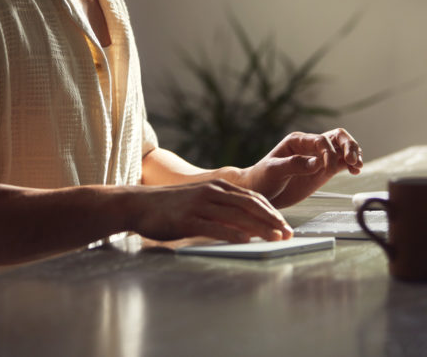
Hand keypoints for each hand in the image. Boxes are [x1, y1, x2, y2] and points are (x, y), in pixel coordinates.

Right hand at [126, 180, 292, 243]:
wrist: (138, 204)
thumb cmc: (170, 206)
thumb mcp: (200, 202)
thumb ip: (221, 211)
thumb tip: (245, 227)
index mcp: (217, 186)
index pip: (252, 197)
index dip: (271, 211)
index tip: (285, 224)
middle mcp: (211, 192)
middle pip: (250, 204)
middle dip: (272, 219)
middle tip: (288, 233)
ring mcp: (200, 204)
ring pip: (237, 215)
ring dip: (260, 227)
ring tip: (275, 238)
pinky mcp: (188, 219)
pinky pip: (215, 226)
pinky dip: (233, 233)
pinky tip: (246, 240)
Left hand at [242, 129, 362, 208]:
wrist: (260, 194)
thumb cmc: (261, 178)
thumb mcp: (273, 171)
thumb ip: (295, 165)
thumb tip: (317, 162)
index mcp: (297, 141)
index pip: (321, 140)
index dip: (328, 152)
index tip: (327, 168)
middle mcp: (310, 146)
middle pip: (337, 138)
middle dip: (348, 146)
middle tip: (353, 160)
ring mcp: (317, 159)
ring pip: (342, 150)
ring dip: (353, 154)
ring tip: (357, 166)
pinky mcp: (322, 172)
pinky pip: (340, 164)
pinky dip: (350, 165)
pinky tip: (355, 171)